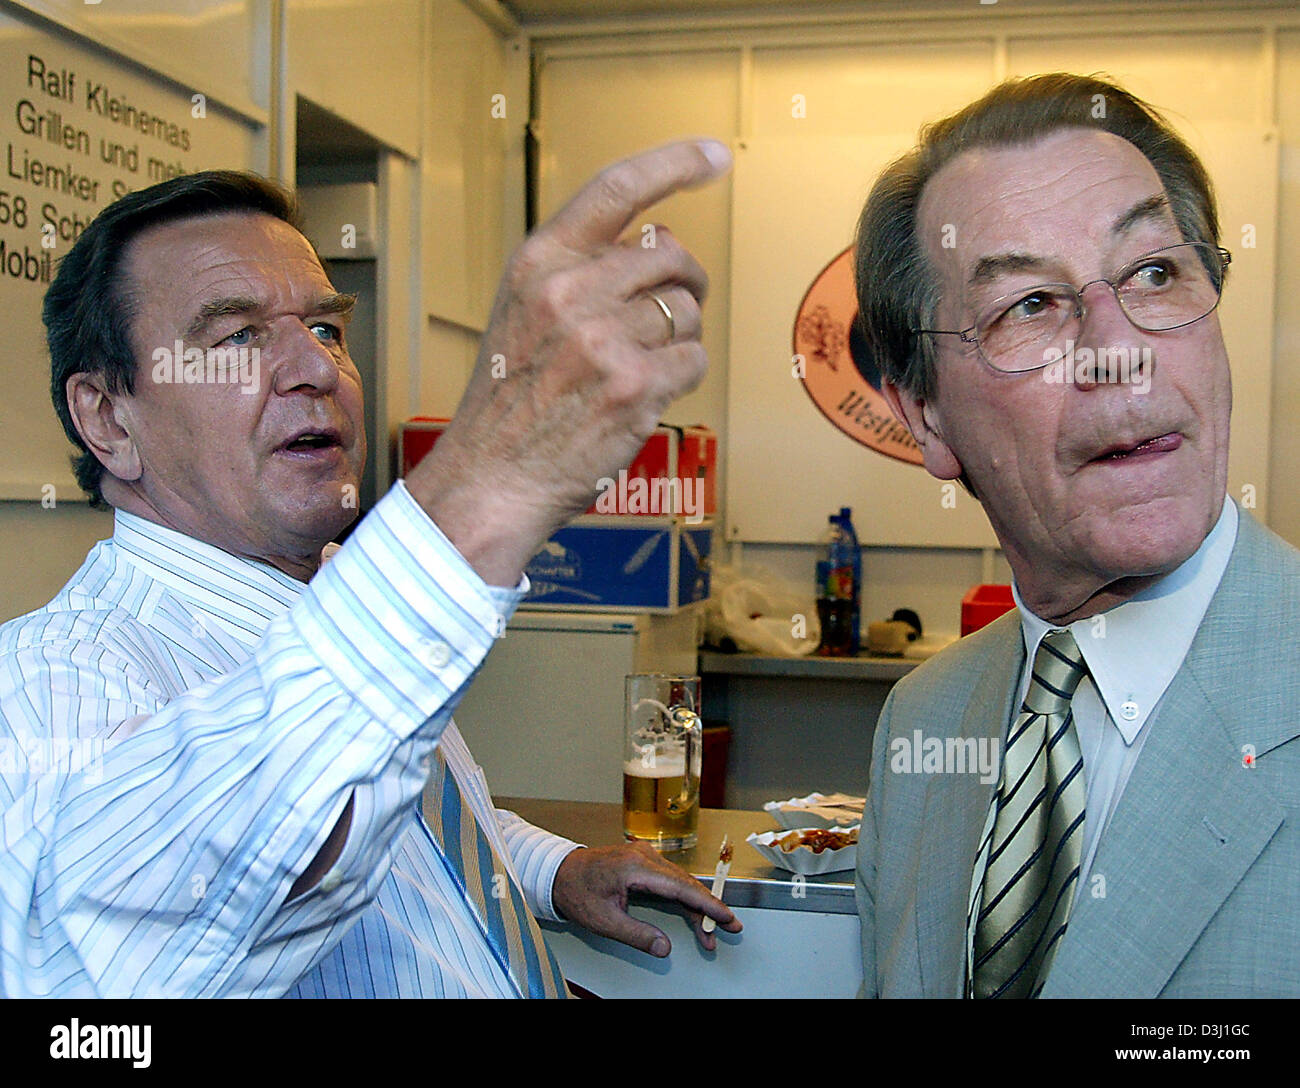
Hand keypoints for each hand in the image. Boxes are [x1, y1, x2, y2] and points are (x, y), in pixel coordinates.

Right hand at [406, 139, 731, 585]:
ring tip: (638, 366)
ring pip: (686, 312)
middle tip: (670, 314)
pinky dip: (681, 376)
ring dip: (678, 339)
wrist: (489, 479)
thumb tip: (660, 242)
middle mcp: (569, 291)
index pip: (616, 188)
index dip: (674, 164)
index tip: (713, 155)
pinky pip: (693, 359)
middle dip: (685, 283)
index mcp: (538, 261)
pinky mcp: (633, 386)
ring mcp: (602, 339)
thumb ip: (580, 271)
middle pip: (671, 257)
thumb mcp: (522, 312)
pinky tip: (645, 394)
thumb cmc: (509, 400)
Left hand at [550, 842, 741, 955]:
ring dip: (697, 905)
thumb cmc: (577, 892)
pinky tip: (693, 913)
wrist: (558, 872)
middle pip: (686, 884)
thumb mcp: (604, 920)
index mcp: (637, 867)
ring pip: (681, 882)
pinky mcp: (643, 861)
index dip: (707, 904)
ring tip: (710, 930)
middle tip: (727, 929)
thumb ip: (637, 934)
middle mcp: (645, 856)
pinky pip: (671, 879)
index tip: (726, 918)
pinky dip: (684, 897)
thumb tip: (664, 947)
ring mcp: (645, 856)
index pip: (682, 887)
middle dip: (708, 908)